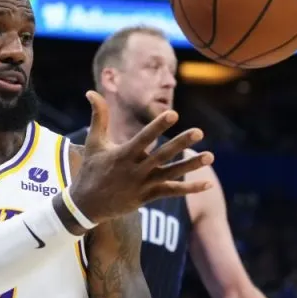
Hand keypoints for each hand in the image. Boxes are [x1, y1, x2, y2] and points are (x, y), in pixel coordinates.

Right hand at [69, 91, 214, 223]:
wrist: (86, 205)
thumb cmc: (91, 169)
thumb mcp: (93, 142)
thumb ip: (98, 117)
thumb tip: (90, 92)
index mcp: (122, 155)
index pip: (143, 138)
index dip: (158, 126)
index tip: (173, 114)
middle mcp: (135, 170)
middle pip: (161, 155)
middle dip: (180, 143)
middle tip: (199, 131)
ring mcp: (142, 185)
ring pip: (171, 174)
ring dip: (191, 166)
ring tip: (210, 156)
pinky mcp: (147, 197)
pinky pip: (171, 192)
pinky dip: (189, 189)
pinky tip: (208, 184)